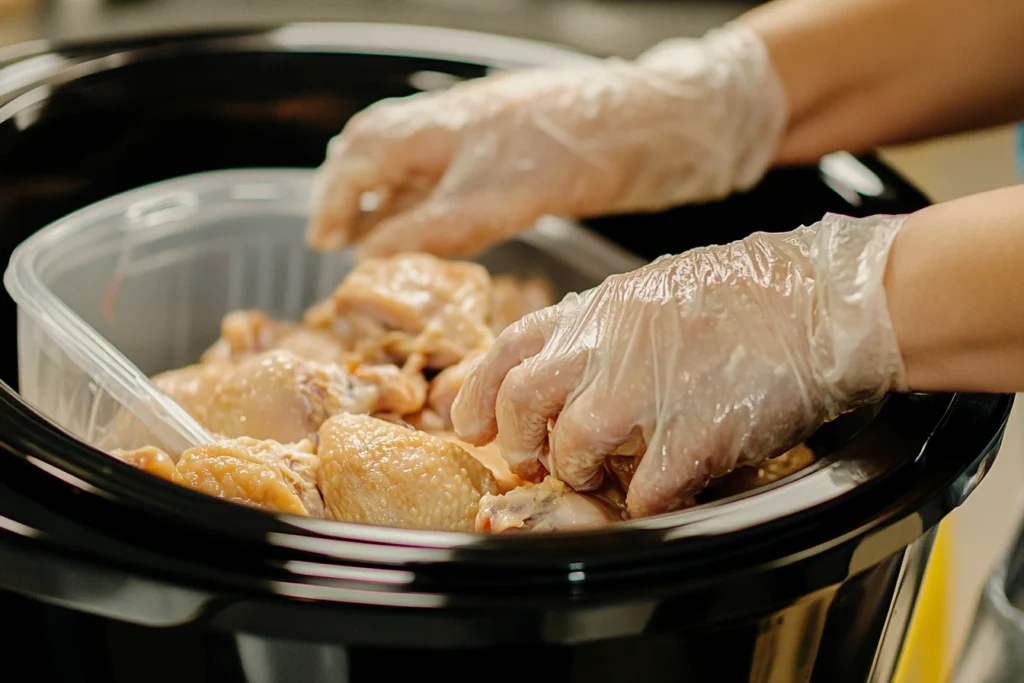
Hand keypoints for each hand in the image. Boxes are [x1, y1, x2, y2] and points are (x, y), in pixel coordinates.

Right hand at [307, 22, 787, 258]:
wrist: (656, 126)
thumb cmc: (581, 150)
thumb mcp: (495, 199)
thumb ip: (430, 227)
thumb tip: (371, 254)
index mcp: (440, 124)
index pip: (363, 153)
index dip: (335, 197)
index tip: (322, 241)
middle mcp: (454, 125)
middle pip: (379, 149)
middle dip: (351, 192)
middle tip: (335, 236)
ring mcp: (485, 137)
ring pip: (416, 163)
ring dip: (389, 199)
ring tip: (373, 240)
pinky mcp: (515, 156)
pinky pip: (451, 175)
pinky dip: (429, 203)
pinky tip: (434, 230)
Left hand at [450, 214, 907, 517]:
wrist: (821, 299)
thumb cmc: (741, 295)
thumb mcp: (648, 293)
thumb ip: (597, 330)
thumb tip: (556, 366)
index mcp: (597, 311)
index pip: (507, 348)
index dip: (476, 393)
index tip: (470, 425)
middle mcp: (610, 347)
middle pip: (522, 401)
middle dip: (519, 441)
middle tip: (535, 460)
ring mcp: (650, 389)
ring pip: (572, 447)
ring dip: (581, 471)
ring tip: (603, 472)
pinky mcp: (698, 432)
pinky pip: (645, 490)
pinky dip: (645, 500)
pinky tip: (663, 486)